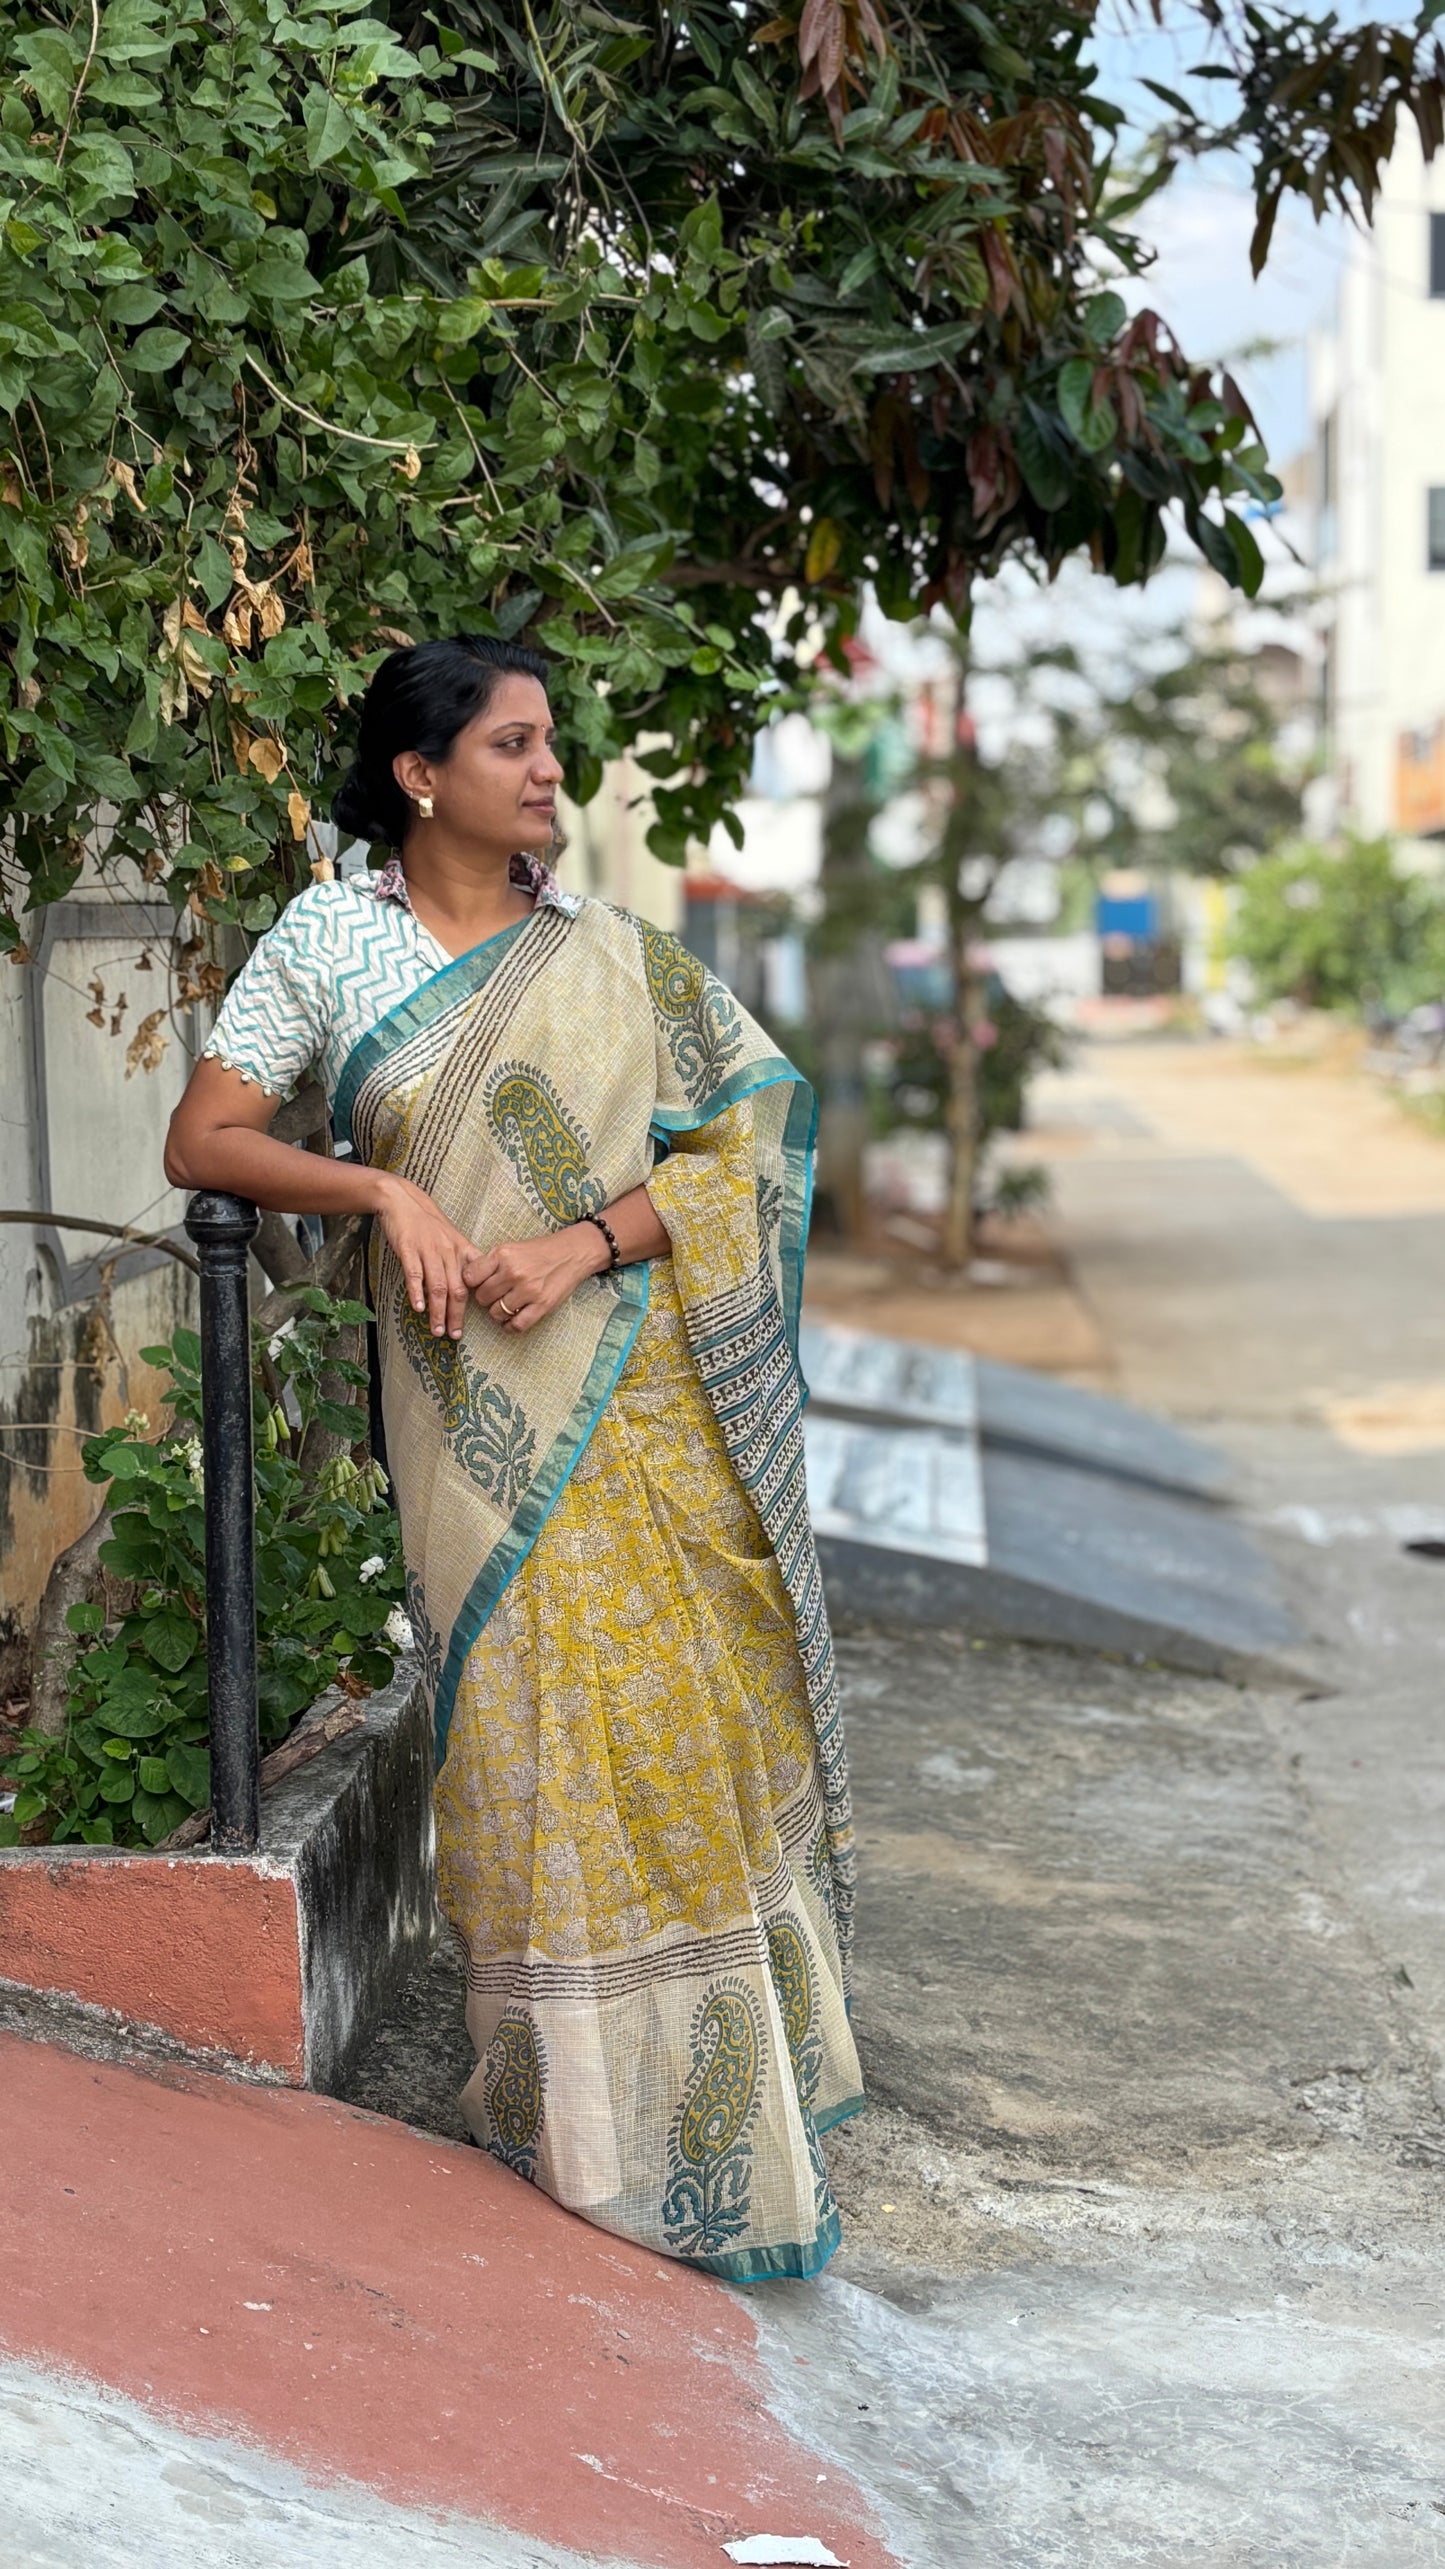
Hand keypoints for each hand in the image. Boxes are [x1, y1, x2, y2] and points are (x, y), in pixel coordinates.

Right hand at [372, 1173, 486, 1339]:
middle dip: (456, 1315)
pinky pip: (415, 1273)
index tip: (472, 1323)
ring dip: (438, 1311)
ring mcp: (428, 1250)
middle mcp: (448, 1252)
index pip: (473, 1282)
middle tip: (454, 1336)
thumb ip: (464, 1260)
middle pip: (456, 1289)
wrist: (403, 1200)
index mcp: (462, 1250)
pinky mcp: (408, 1248)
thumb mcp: (453, 1238)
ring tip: (437, 1330)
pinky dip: (417, 1292)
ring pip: (437, 1286)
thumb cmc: (428, 1222)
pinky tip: (418, 1308)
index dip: (474, 1305)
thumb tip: (472, 1286)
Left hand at [471, 1223, 609, 1332]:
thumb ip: (490, 1263)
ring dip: (498, 1313)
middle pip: (482, 1297)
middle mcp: (513, 1272)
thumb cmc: (539, 1251)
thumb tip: (468, 1282)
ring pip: (496, 1313)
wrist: (572, 1253)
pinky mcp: (542, 1305)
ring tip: (505, 1306)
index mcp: (502, 1255)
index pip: (470, 1277)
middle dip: (486, 1299)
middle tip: (496, 1295)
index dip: (472, 1283)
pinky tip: (511, 1321)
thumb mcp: (511, 1248)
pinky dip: (510, 1327)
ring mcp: (528, 1290)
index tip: (479, 1284)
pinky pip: (516, 1325)